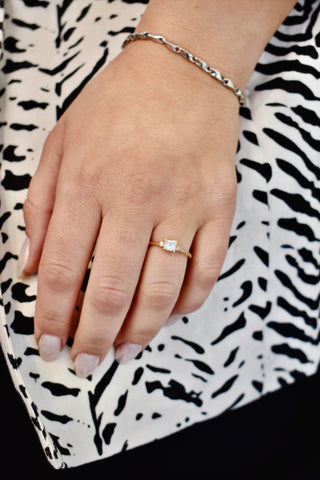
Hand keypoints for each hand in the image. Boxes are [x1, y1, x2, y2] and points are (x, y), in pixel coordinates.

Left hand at [21, 39, 238, 376]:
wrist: (182, 75)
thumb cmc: (118, 106)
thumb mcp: (60, 144)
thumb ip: (39, 207)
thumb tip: (27, 267)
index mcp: (87, 183)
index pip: (59, 269)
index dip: (50, 316)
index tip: (48, 343)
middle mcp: (134, 199)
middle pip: (108, 291)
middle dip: (92, 338)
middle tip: (85, 362)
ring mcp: (183, 205)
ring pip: (160, 291)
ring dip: (139, 331)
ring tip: (124, 350)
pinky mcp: (219, 209)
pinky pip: (206, 272)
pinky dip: (187, 304)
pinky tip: (169, 315)